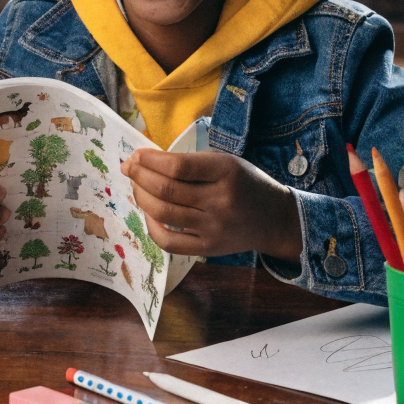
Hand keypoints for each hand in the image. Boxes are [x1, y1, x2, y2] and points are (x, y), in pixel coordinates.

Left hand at [119, 149, 302, 262]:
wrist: (274, 220)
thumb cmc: (245, 184)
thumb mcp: (227, 163)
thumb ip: (192, 162)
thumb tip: (147, 161)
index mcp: (227, 172)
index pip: (179, 166)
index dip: (151, 160)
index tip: (137, 155)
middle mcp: (220, 201)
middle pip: (167, 190)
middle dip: (139, 176)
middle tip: (128, 167)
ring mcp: (213, 228)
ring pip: (163, 213)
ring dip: (141, 197)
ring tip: (136, 186)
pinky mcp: (208, 248)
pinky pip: (169, 241)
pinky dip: (151, 226)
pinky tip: (148, 213)